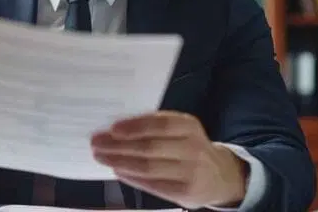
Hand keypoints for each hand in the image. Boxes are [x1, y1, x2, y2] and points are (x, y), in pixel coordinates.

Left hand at [91, 111, 246, 208]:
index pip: (160, 124)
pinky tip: (118, 171)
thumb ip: (156, 126)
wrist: (219, 176)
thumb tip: (117, 127)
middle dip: (119, 145)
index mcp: (189, 126)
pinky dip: (131, 178)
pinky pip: (152, 185)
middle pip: (150, 147)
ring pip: (148, 167)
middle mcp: (193, 148)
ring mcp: (191, 172)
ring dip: (120, 162)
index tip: (112, 128)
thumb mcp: (181, 130)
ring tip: (102, 157)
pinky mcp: (185, 193)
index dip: (135, 126)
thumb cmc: (190, 147)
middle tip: (97, 142)